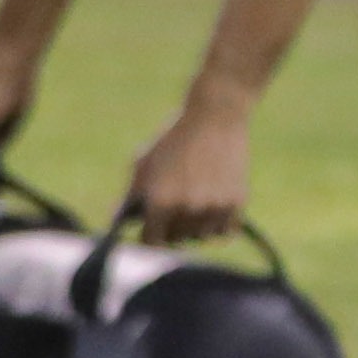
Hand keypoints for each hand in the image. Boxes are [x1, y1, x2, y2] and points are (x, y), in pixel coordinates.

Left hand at [121, 87, 254, 243]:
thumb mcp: (143, 164)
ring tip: (195, 203)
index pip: (151, 241)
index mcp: (160, 202)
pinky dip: (219, 222)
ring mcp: (214, 208)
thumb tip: (120, 223)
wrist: (215, 116)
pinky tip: (213, 204)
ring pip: (202, 236)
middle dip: (173, 227)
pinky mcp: (237, 202)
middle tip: (175, 207)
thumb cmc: (173, 139)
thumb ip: (131, 196)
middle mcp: (187, 209)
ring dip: (197, 225)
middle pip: (177, 239)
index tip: (152, 228)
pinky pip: (225, 230)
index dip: (149, 234)